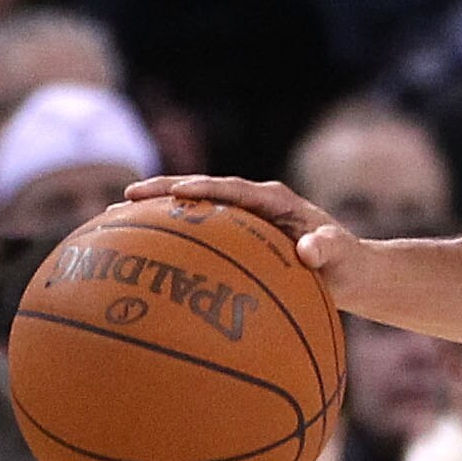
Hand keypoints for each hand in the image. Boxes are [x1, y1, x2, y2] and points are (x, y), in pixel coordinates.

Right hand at [123, 171, 375, 301]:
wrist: (349, 272)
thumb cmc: (348, 264)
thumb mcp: (343, 257)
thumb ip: (329, 249)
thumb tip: (309, 249)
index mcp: (275, 201)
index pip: (233, 189)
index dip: (204, 188)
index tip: (176, 192)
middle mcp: (253, 204)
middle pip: (200, 192)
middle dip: (162, 193)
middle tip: (124, 198)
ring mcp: (240, 220)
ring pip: (191, 211)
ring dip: (155, 214)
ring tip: (112, 220)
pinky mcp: (234, 239)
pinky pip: (196, 236)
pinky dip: (168, 240)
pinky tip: (136, 256)